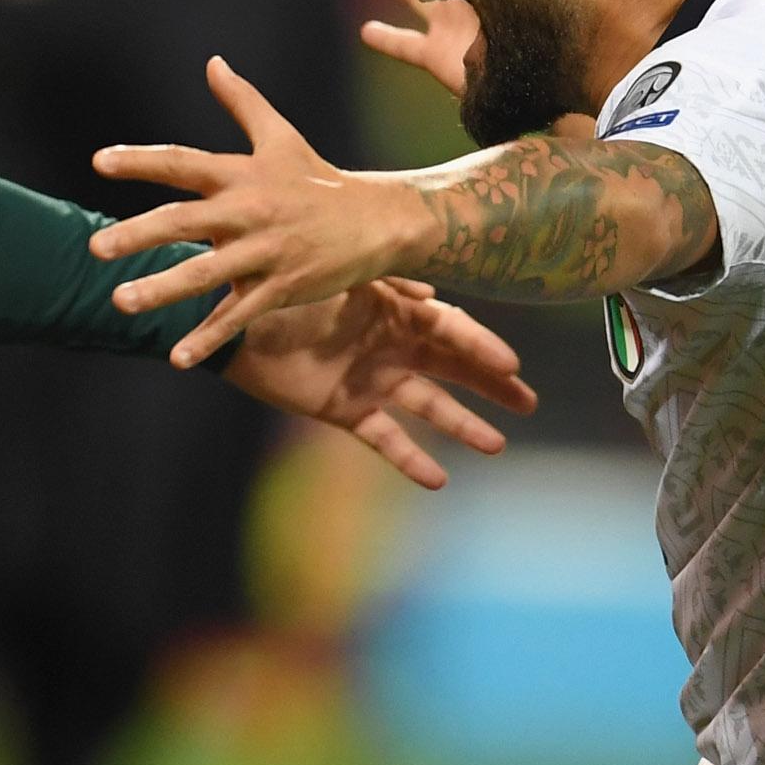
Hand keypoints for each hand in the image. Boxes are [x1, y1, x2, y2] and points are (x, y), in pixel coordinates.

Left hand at [92, 57, 441, 364]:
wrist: (377, 222)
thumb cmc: (319, 179)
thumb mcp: (280, 137)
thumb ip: (242, 101)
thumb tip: (212, 62)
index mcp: (242, 175)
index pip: (183, 163)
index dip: (140, 160)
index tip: (98, 162)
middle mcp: (248, 212)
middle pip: (185, 221)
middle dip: (138, 235)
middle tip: (94, 248)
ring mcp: (264, 253)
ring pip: (206, 275)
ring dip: (162, 290)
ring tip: (120, 302)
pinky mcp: (280, 288)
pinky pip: (238, 315)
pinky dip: (208, 338)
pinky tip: (177, 358)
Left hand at [223, 282, 531, 490]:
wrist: (236, 327)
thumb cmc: (288, 295)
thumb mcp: (341, 283)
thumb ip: (386, 290)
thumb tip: (435, 298)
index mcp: (394, 312)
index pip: (451, 331)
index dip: (482, 347)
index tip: (514, 365)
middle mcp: (390, 347)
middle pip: (452, 369)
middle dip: (490, 385)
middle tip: (528, 403)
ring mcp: (371, 381)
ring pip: (427, 407)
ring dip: (462, 425)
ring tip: (497, 444)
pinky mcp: (346, 410)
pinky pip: (385, 439)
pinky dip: (410, 459)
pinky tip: (438, 480)